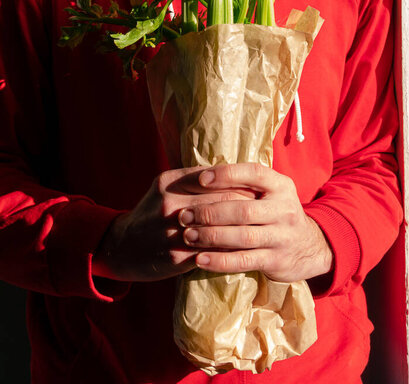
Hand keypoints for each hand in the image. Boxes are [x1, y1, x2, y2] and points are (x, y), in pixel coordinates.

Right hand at [92, 166, 254, 281]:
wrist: (122, 247)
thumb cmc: (149, 213)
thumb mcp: (163, 186)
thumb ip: (191, 177)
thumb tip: (227, 171)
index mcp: (169, 182)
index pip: (214, 179)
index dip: (238, 183)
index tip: (258, 188)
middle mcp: (170, 204)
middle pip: (220, 200)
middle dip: (246, 204)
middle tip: (266, 207)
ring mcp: (172, 231)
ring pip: (218, 226)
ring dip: (241, 228)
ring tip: (259, 227)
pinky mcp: (175, 257)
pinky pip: (211, 251)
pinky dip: (229, 249)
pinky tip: (244, 248)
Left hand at [179, 163, 332, 281]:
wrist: (310, 246)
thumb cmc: (276, 213)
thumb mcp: (271, 192)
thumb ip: (244, 185)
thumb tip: (199, 176)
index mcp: (281, 186)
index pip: (254, 174)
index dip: (226, 175)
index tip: (200, 179)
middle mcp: (284, 209)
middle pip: (243, 209)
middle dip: (210, 212)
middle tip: (183, 215)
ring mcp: (282, 236)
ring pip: (242, 236)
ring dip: (211, 236)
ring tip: (188, 235)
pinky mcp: (276, 261)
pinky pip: (244, 260)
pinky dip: (220, 261)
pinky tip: (200, 259)